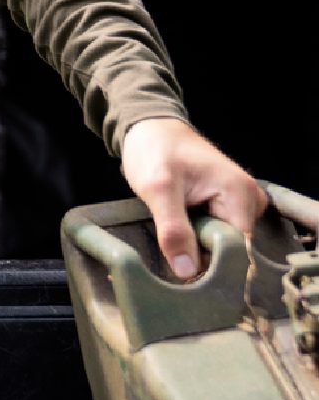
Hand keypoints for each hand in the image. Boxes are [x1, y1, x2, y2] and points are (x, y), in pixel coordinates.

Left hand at [120, 116, 267, 278]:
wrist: (150, 128)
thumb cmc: (154, 150)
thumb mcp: (157, 189)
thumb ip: (174, 230)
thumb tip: (188, 272)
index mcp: (240, 192)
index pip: (238, 248)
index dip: (212, 264)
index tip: (184, 272)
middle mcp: (249, 198)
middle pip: (233, 248)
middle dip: (202, 256)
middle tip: (171, 253)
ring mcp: (241, 202)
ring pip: (224, 243)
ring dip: (198, 247)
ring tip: (173, 237)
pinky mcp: (228, 205)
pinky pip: (218, 233)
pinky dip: (197, 237)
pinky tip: (180, 232)